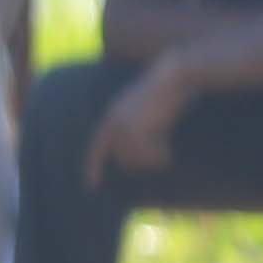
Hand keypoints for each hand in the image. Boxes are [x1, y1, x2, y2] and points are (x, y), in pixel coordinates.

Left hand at [85, 57, 199, 185]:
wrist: (172, 75)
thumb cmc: (168, 92)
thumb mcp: (150, 113)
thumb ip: (140, 130)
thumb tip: (140, 156)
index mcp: (112, 115)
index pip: (98, 147)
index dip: (92, 168)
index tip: (90, 187)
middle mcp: (112, 121)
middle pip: (123, 160)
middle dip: (144, 161)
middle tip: (163, 153)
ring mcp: (122, 125)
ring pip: (136, 160)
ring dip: (155, 157)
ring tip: (166, 143)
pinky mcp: (134, 129)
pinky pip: (148, 156)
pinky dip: (161, 154)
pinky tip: (168, 141)